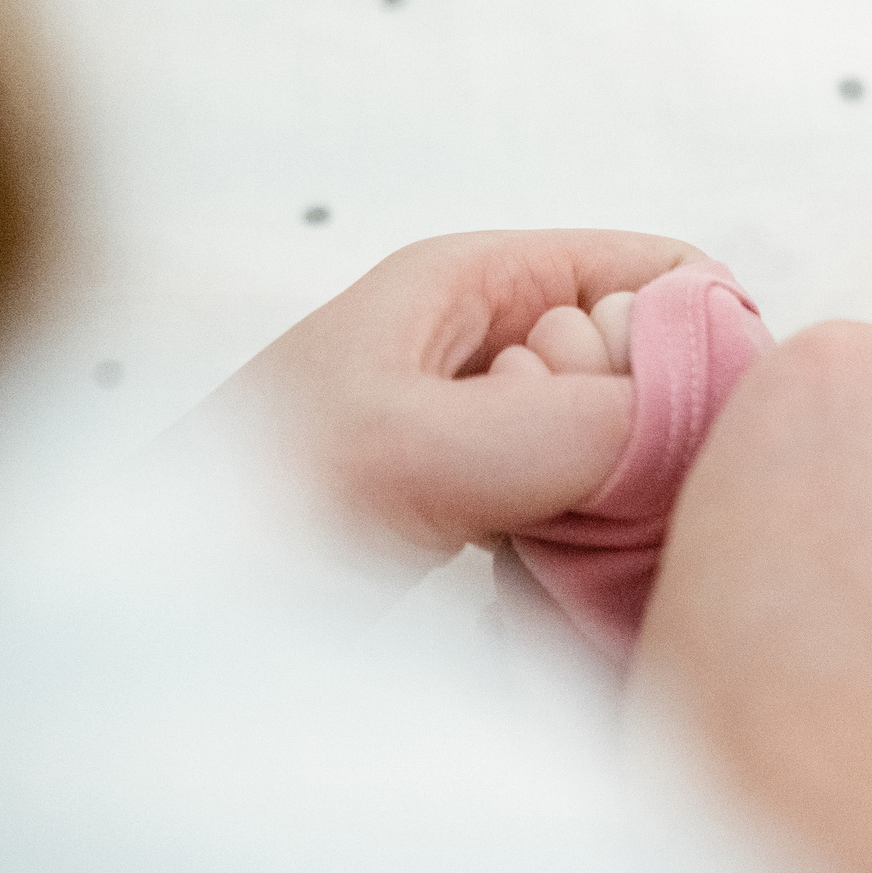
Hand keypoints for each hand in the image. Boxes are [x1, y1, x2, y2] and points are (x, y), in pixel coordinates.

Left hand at [201, 229, 701, 555]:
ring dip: (628, 488)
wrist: (157, 604)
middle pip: (652, 356)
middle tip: (596, 487)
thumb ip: (582, 422)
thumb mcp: (426, 447)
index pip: (660, 268)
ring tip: (568, 535)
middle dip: (659, 422)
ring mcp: (486, 418)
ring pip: (625, 435)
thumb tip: (715, 423)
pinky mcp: (477, 496)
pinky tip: (555, 569)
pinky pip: (582, 498)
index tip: (710, 425)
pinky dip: (593, 533)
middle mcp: (490, 336)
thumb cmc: (256, 506)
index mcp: (476, 279)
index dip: (705, 337)